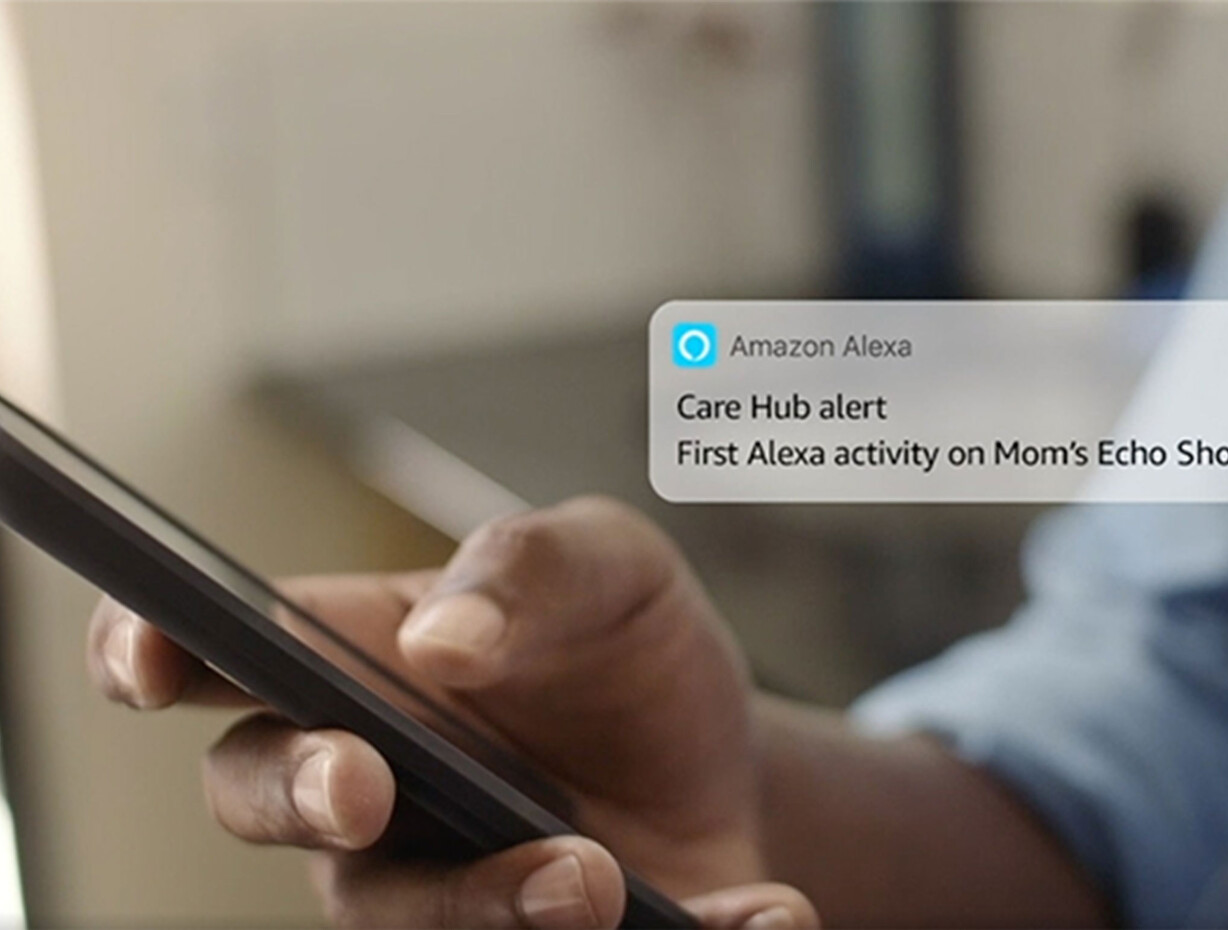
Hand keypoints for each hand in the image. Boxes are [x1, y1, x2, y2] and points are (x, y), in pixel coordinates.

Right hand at [86, 496, 816, 929]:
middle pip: (266, 797)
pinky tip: (758, 912)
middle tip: (370, 790)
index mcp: (362, 659)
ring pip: (403, 914)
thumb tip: (443, 637)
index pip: (225, 651)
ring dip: (495, 902)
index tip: (150, 660)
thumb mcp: (611, 564)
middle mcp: (369, 781)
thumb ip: (527, 567)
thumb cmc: (624, 639)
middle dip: (303, 794)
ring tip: (595, 878)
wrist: (718, 743)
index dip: (154, 651)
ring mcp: (435, 877)